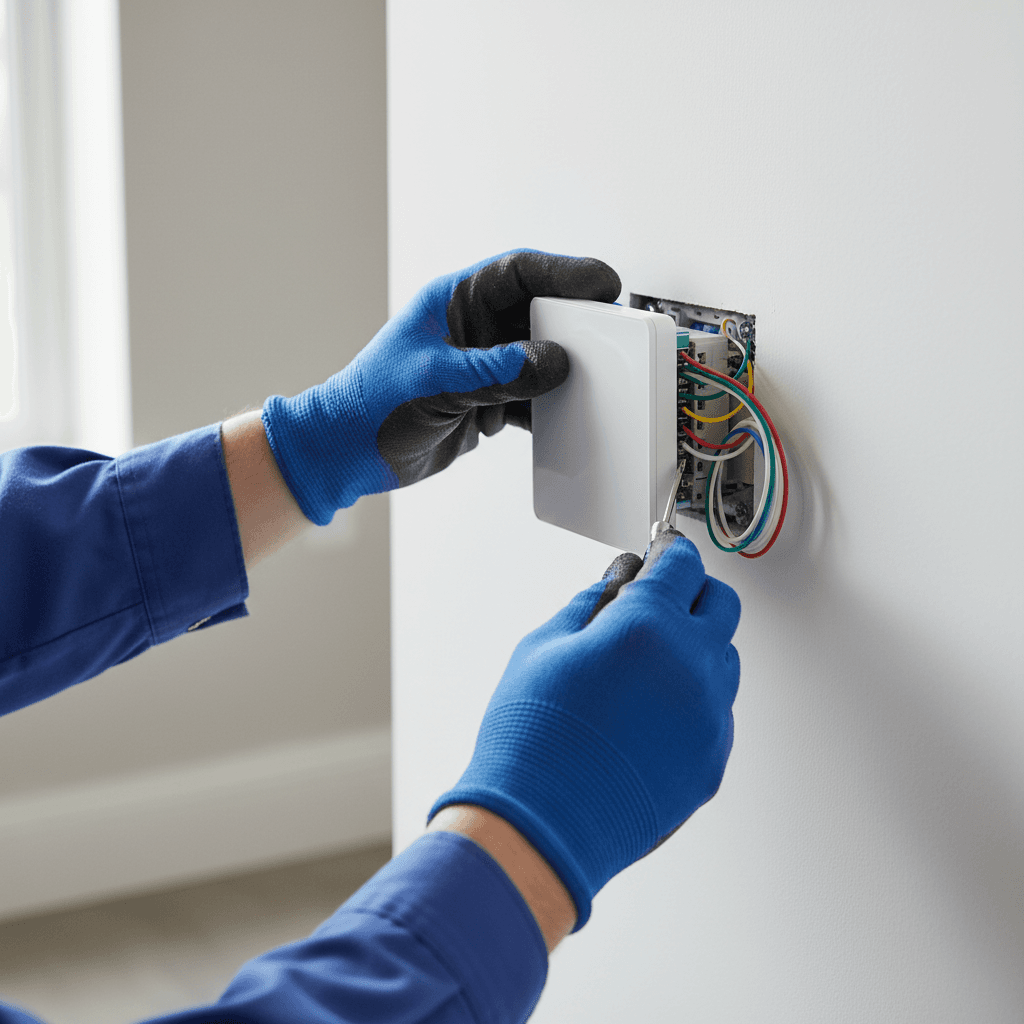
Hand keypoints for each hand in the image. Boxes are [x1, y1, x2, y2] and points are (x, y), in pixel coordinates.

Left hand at [261, 249, 619, 523]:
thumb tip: (552, 362)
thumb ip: (495, 373)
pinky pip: (528, 397)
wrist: (347, 454)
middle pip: (537, 314)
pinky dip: (547, 408)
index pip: (518, 273)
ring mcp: (480, 367)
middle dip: (573, 324)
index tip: (604, 284)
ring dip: (563, 371)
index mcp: (453, 303)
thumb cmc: (368, 405)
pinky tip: (562, 418)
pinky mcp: (484, 402)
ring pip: (538, 358)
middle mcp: (471, 330)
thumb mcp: (434, 382)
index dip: (565, 273)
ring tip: (594, 380)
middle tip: (610, 335)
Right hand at [429, 529, 740, 929]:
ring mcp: (709, 718)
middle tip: (660, 603)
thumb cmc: (532, 738)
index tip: (662, 555)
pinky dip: (693, 701)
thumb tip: (618, 582)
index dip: (669, 554)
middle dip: (692, 594)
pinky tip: (649, 717)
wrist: (540, 825)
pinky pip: (717, 713)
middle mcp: (691, 667)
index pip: (683, 564)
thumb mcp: (542, 647)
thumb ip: (591, 604)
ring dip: (696, 649)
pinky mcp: (712, 763)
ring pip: (724, 660)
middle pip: (722, 605)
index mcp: (648, 626)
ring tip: (647, 669)